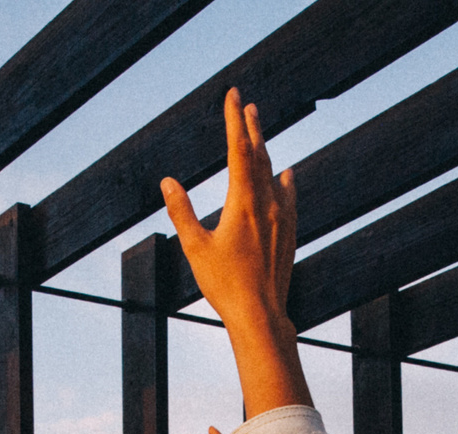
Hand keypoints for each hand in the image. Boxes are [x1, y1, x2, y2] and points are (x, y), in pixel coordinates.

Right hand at [161, 89, 296, 344]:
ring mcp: (282, 218)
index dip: (234, 120)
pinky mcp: (290, 233)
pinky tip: (287, 174)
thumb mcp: (195, 248)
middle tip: (247, 104)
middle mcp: (267, 204)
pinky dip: (285, 181)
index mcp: (243, 202)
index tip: (233, 95)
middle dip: (251, 128)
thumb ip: (181, 212)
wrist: (261, 314)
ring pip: (274, 174)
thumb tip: (168, 182)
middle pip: (260, 155)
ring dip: (266, 150)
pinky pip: (289, 197)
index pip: (238, 149)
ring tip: (260, 133)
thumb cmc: (224, 285)